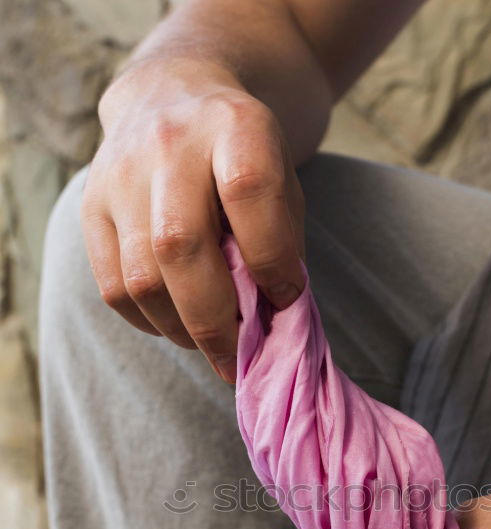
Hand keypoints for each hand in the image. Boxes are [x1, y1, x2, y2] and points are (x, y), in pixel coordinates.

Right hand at [81, 55, 304, 381]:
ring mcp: (120, 175)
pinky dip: (150, 321)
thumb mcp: (281, 179)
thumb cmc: (241, 156)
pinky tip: (177, 322)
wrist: (171, 96)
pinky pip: (114, 288)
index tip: (286, 297)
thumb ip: (282, 240)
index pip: (248, 190)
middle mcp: (168, 144)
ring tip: (211, 342)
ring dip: (181, 328)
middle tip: (237, 358)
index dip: (271, 256)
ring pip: (141, 278)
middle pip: (180, 245)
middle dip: (214, 319)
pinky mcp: (91, 206)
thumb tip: (273, 318)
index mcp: (232, 125)